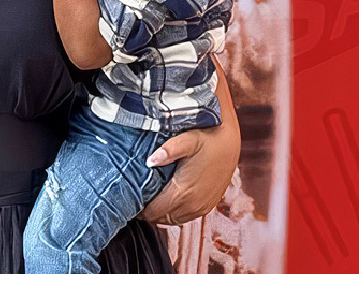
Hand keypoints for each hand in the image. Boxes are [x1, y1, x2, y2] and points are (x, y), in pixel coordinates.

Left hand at [138, 60, 240, 224]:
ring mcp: (202, 207)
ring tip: (147, 200)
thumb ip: (168, 150)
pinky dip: (173, 213)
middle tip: (135, 198)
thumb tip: (150, 161)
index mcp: (184, 192)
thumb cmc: (207, 139)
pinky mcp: (207, 206)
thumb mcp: (187, 139)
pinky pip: (185, 218)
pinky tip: (165, 201)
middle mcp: (193, 204)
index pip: (154, 211)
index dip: (139, 208)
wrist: (230, 143)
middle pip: (161, 219)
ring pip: (173, 221)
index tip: (128, 198)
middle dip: (147, 212)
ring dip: (160, 213)